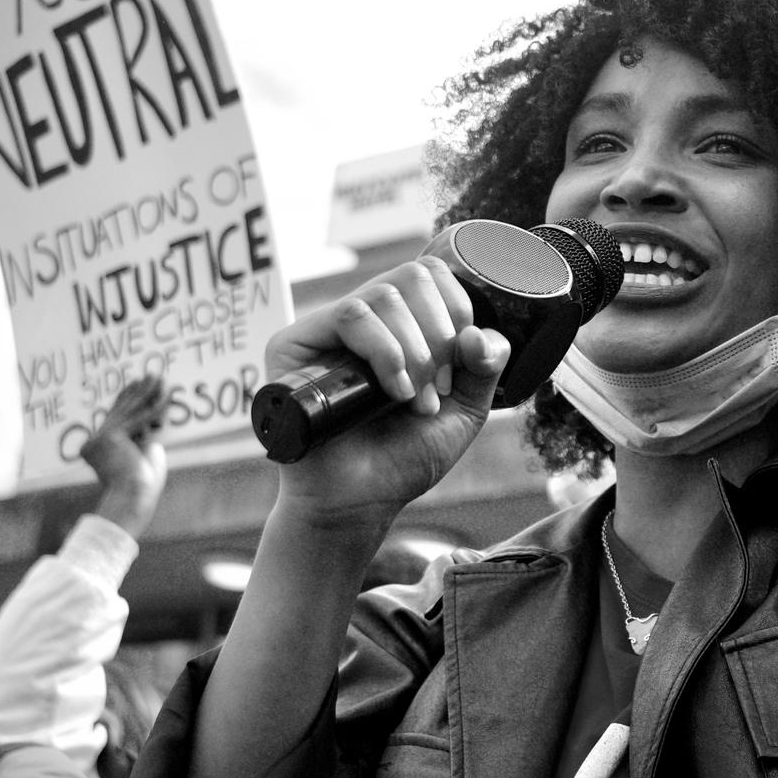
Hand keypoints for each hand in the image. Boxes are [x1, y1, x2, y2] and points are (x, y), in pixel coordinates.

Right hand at [83, 375, 171, 535]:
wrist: (132, 498)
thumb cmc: (141, 486)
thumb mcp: (140, 457)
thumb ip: (142, 438)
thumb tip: (155, 423)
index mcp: (96, 447)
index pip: (114, 417)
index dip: (127, 398)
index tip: (138, 383)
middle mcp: (94, 441)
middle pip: (122, 410)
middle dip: (140, 392)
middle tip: (152, 375)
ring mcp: (100, 438)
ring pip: (130, 411)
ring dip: (147, 393)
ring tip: (159, 378)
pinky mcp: (111, 437)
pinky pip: (139, 419)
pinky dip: (156, 408)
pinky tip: (167, 396)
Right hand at [263, 255, 509, 526]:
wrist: (359, 503)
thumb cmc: (403, 458)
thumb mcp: (464, 410)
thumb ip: (484, 367)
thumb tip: (480, 332)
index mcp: (397, 323)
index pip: (431, 274)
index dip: (457, 310)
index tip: (457, 368)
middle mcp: (361, 319)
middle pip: (413, 276)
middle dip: (440, 335)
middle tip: (436, 389)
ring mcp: (325, 329)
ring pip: (383, 296)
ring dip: (415, 352)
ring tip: (414, 400)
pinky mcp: (293, 344)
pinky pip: (349, 315)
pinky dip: (384, 352)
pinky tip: (392, 391)